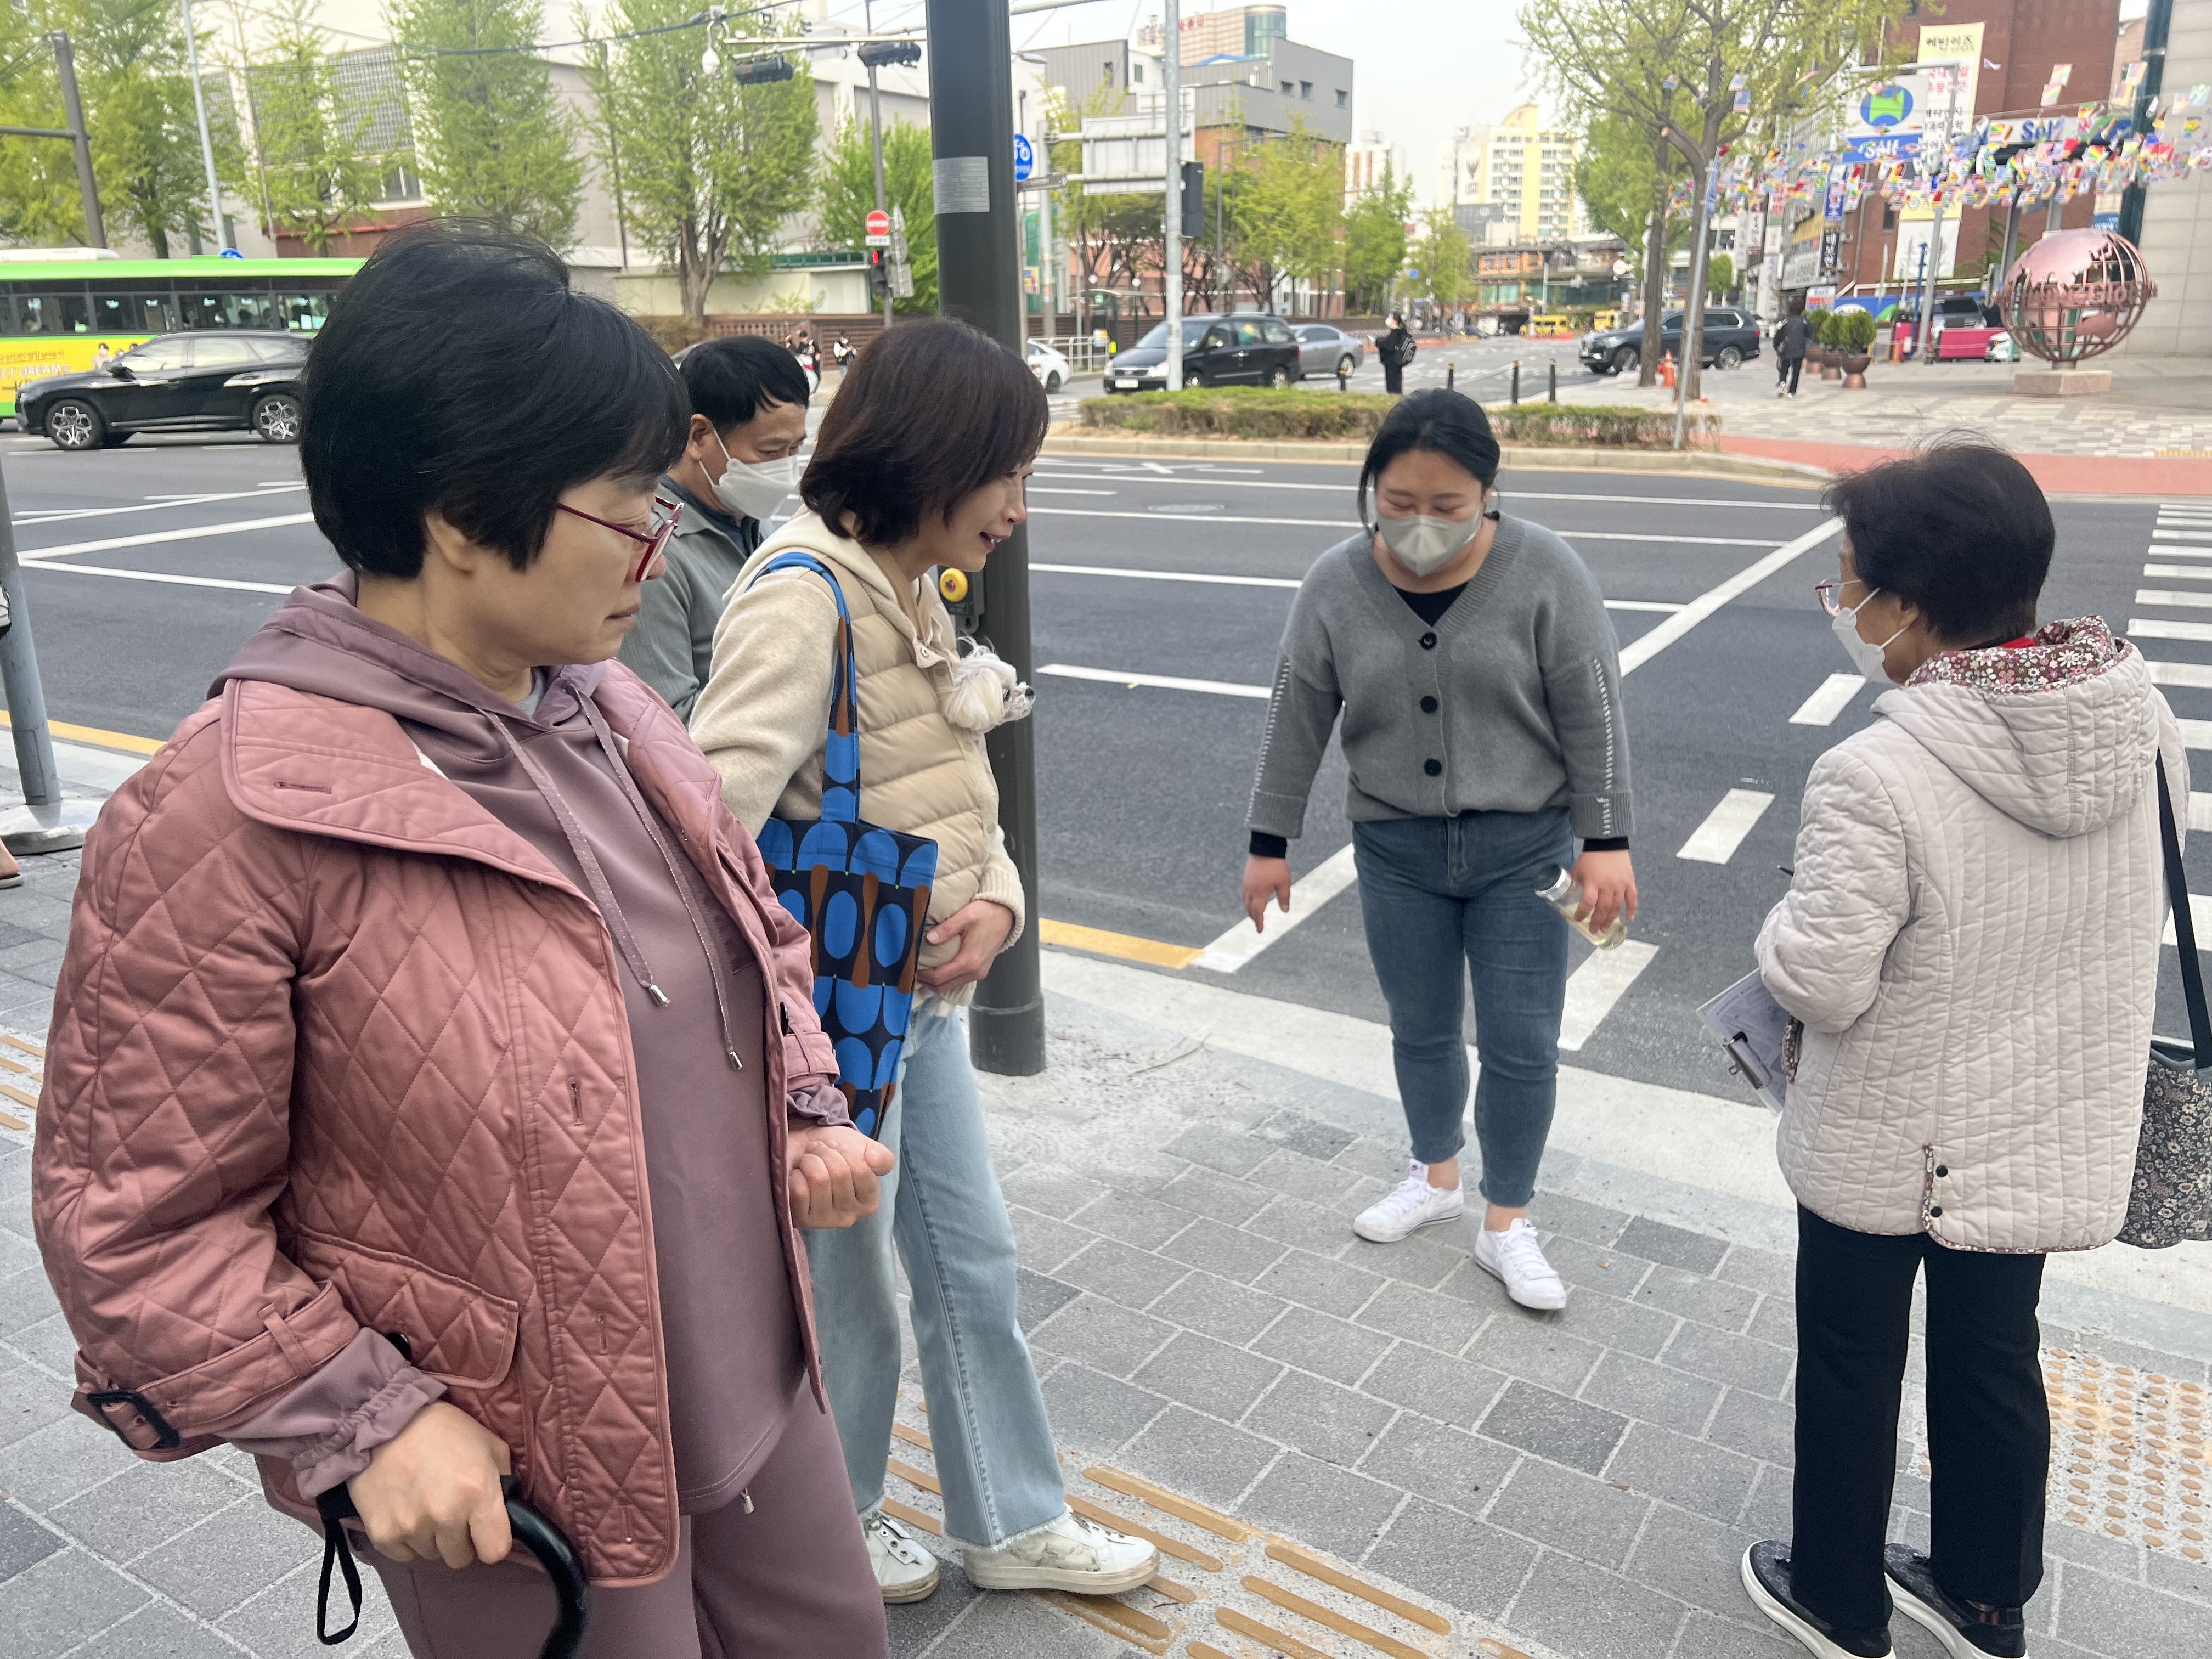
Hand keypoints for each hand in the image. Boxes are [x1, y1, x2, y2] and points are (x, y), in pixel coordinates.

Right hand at [347, 1401, 512, 1569]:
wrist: (385, 1423)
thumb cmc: (443, 1430)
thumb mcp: (489, 1445)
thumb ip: (504, 1482)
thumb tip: (508, 1514)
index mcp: (478, 1493)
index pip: (495, 1551)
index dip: (492, 1542)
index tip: (485, 1531)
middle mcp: (445, 1514)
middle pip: (461, 1558)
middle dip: (461, 1540)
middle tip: (453, 1512)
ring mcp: (411, 1527)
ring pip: (432, 1555)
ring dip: (433, 1538)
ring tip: (426, 1504)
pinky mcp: (383, 1534)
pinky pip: (405, 1555)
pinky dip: (407, 1539)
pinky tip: (406, 1510)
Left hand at [786, 1122, 894, 1228]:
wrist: (800, 1150)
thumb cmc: (834, 1154)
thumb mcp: (865, 1150)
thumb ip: (882, 1157)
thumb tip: (874, 1160)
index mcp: (869, 1203)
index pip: (862, 1170)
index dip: (844, 1151)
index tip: (834, 1146)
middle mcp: (849, 1217)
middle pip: (839, 1173)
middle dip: (825, 1153)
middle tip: (817, 1151)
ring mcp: (824, 1221)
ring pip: (819, 1179)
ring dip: (809, 1160)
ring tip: (806, 1160)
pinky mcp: (800, 1219)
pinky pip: (800, 1190)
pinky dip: (795, 1174)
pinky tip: (796, 1175)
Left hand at [917, 899, 1015, 993]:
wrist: (1007, 915)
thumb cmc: (986, 913)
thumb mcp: (965, 916)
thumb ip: (946, 929)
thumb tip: (928, 939)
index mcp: (968, 961)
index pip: (939, 977)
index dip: (923, 977)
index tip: (911, 970)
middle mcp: (974, 972)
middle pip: (944, 987)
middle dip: (927, 984)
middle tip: (912, 976)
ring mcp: (979, 973)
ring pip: (952, 986)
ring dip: (936, 984)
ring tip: (922, 976)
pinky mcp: (981, 970)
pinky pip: (959, 981)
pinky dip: (946, 980)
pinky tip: (938, 973)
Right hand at [1242, 856, 1292, 931]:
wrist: (1265, 848)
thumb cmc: (1276, 865)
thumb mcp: (1284, 883)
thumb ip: (1284, 898)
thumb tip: (1285, 911)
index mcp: (1259, 893)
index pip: (1257, 912)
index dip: (1259, 922)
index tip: (1260, 931)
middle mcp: (1250, 890)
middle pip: (1249, 909)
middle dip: (1253, 918)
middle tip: (1258, 924)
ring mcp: (1246, 883)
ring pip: (1245, 901)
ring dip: (1250, 910)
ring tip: (1255, 914)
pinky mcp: (1246, 877)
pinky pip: (1245, 894)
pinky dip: (1248, 901)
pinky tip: (1252, 900)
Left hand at [1569, 849, 1637, 933]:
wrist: (1608, 843)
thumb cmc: (1590, 858)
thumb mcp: (1577, 870)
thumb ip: (1573, 883)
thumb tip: (1566, 896)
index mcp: (1593, 882)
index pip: (1588, 902)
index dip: (1582, 913)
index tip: (1578, 919)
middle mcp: (1608, 885)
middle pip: (1603, 908)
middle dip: (1597, 921)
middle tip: (1593, 930)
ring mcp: (1620, 884)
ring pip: (1616, 907)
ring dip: (1611, 919)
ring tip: (1605, 928)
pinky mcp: (1630, 882)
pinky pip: (1632, 898)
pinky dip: (1632, 909)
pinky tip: (1629, 919)